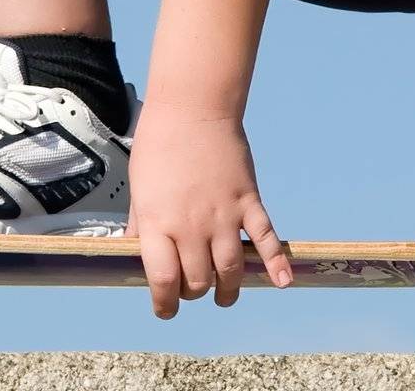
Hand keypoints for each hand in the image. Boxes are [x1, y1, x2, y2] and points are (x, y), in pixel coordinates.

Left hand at [123, 101, 291, 317]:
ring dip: (228, 289)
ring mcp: (223, 214)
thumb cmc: (159, 144)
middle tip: (192, 288)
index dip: (165, 303)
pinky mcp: (248, 201)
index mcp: (159, 223)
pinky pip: (265, 238)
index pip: (164, 281)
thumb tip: (134, 252)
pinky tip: (281, 282)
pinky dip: (275, 263)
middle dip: (194, 292)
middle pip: (199, 281)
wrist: (192, 106)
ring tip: (224, 294)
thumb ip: (140, 224)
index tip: (165, 308)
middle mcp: (192, 225)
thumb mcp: (139, 187)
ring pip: (231, 270)